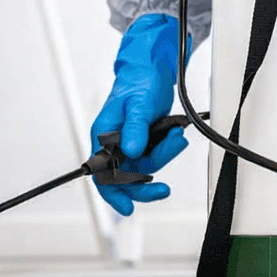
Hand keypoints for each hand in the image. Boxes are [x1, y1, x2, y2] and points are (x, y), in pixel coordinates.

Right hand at [89, 14, 190, 214]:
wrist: (155, 70)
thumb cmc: (139, 82)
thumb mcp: (139, 105)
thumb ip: (136, 128)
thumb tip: (132, 151)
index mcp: (103, 134)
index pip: (102, 173)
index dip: (113, 193)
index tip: (127, 206)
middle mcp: (115, 143)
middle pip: (125, 177)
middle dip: (145, 184)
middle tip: (163, 189)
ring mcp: (130, 143)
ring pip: (145, 167)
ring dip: (163, 156)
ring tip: (175, 137)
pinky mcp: (145, 141)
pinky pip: (156, 155)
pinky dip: (168, 148)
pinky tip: (175, 136)